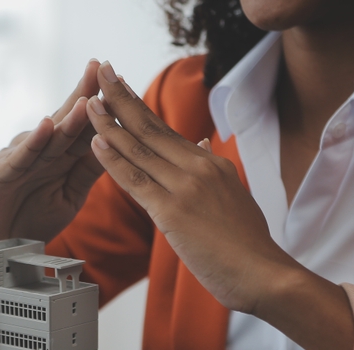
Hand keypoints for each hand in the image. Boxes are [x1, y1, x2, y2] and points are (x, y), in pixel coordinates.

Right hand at [0, 60, 104, 307]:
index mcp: (58, 156)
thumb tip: (118, 145)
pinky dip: (33, 143)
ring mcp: (18, 160)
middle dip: (85, 94)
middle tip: (102, 67)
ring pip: (48, 137)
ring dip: (67, 117)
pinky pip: (19, 158)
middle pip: (66, 121)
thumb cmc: (27, 219)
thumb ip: (87, 172)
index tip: (122, 83)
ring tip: (87, 97)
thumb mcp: (68, 197)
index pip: (84, 128)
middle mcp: (39, 151)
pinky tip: (46, 126)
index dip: (102, 107)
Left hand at [85, 61, 293, 314]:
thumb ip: (214, 170)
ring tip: (89, 102)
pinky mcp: (172, 212)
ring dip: (109, 123)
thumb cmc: (249, 246)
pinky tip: (95, 142)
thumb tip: (203, 144)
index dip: (140, 107)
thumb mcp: (235, 196)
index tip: (122, 87)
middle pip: (151, 127)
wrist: (264, 273)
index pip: (167, 131)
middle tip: (102, 73)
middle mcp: (199, 168)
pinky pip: (135, 180)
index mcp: (213, 164)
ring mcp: (185, 187)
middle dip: (122, 98)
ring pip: (139, 149)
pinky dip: (113, 159)